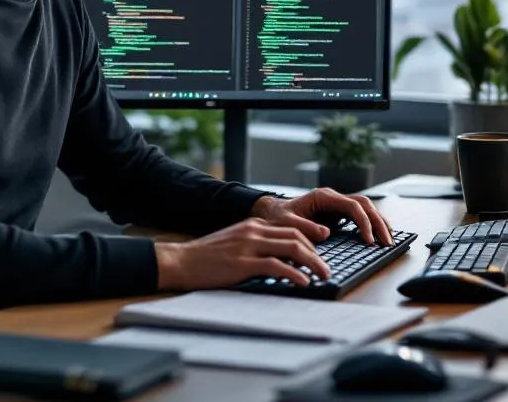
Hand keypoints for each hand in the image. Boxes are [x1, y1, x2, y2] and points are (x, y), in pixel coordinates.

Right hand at [155, 218, 331, 290]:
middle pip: (296, 235)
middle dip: (317, 252)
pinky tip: (303, 282)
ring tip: (323, 275)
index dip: (311, 239)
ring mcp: (249, 245)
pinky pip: (276, 266)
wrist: (181, 260)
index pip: (291, 227)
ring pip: (292, 248)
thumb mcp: (235, 242)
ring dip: (312, 262)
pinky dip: (294, 274)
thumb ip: (256, 245)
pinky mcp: (243, 263)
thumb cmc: (207, 256)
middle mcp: (254, 230)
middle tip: (326, 268)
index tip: (322, 252)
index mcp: (253, 224)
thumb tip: (281, 259)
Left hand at [251, 187, 393, 245]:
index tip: (369, 240)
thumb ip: (304, 227)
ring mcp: (336, 204)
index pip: (352, 206)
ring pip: (365, 208)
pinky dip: (372, 223)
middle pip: (364, 205)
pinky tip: (379, 234)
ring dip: (379, 222)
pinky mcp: (337, 212)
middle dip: (378, 223)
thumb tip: (326, 233)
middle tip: (388, 242)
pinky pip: (360, 214)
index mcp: (323, 197)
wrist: (270, 213)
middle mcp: (332, 197)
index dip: (363, 223)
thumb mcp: (286, 223)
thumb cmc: (277, 218)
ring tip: (390, 239)